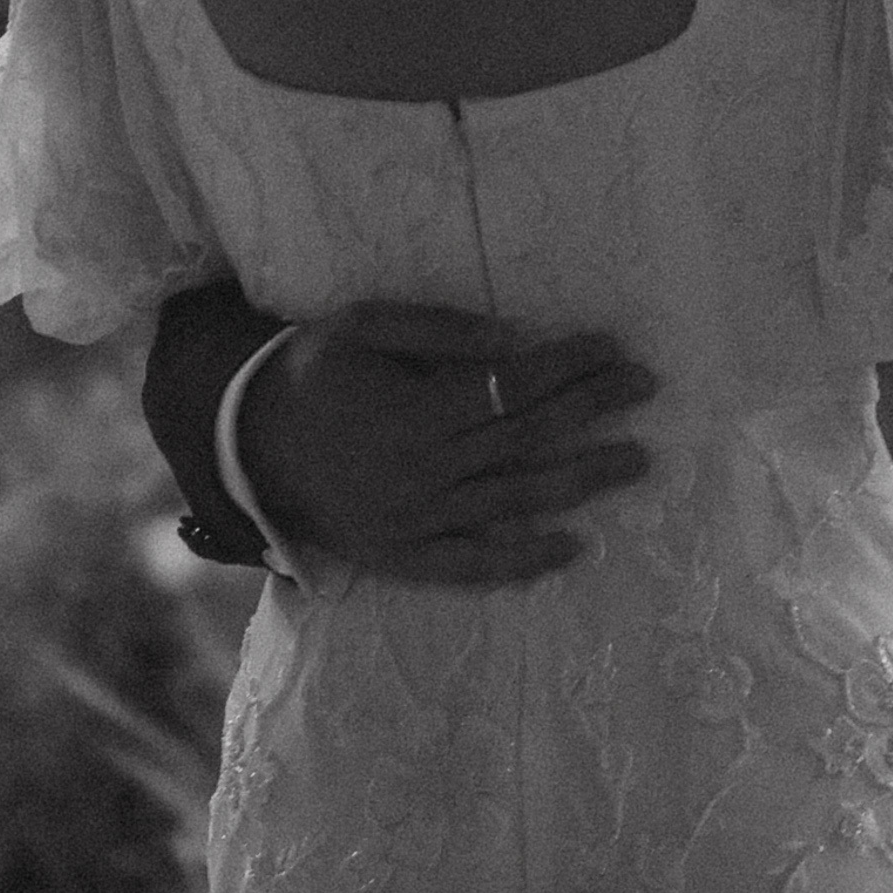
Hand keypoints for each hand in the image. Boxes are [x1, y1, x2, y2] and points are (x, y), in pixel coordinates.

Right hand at [243, 303, 657, 585]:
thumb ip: (438, 329)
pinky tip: (573, 549)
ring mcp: (419, 519)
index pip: (515, 386)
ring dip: (582, 480)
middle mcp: (426, 469)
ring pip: (516, 500)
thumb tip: (516, 339)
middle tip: (645, 389)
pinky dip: (524, 561)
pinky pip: (473, 566)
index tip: (616, 350)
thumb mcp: (361, 326)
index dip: (571, 367)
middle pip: (528, 439)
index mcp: (418, 410)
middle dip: (593, 410)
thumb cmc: (311, 375)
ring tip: (636, 461)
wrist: (246, 447)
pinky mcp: (405, 557)